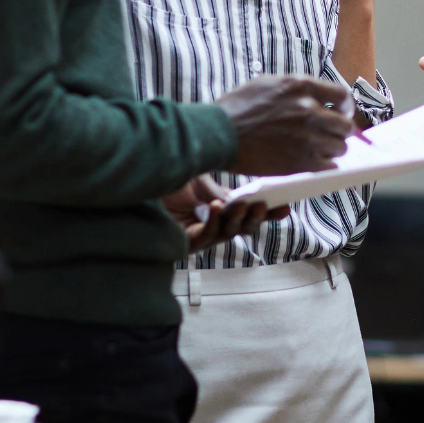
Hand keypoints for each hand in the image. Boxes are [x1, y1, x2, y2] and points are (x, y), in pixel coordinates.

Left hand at [161, 174, 286, 252]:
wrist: (137, 182)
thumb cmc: (165, 179)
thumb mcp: (199, 179)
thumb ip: (220, 189)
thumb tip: (241, 199)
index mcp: (219, 208)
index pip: (248, 213)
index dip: (268, 212)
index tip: (286, 206)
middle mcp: (211, 224)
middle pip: (242, 228)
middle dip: (256, 217)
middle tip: (266, 205)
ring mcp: (199, 236)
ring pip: (227, 233)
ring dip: (237, 218)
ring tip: (243, 204)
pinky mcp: (185, 243)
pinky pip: (206, 235)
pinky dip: (214, 221)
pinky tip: (217, 206)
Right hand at [218, 75, 355, 176]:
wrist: (218, 134)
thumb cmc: (237, 108)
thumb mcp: (268, 83)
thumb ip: (295, 89)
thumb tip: (314, 97)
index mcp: (302, 87)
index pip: (342, 95)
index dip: (345, 107)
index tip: (341, 113)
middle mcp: (309, 110)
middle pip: (346, 125)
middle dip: (340, 131)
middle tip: (332, 136)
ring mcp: (307, 137)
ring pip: (340, 147)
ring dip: (332, 150)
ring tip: (319, 150)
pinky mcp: (301, 161)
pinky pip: (329, 166)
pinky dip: (325, 165)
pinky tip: (315, 163)